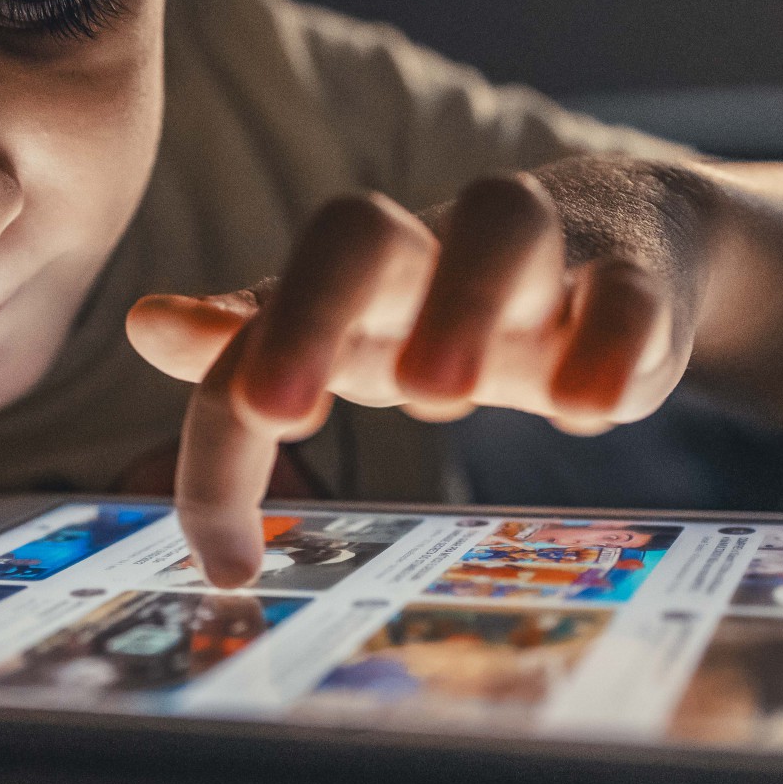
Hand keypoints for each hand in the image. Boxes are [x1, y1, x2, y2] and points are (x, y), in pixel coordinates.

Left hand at [127, 173, 693, 585]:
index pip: (260, 319)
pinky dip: (608, 340)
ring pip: (501, 225)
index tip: (224, 558)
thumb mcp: (358, 330)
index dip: (223, 421)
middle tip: (278, 410)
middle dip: (309, 313)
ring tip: (435, 395)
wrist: (631, 241)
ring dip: (458, 304)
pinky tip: (586, 410)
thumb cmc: (459, 304)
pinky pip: (626, 292)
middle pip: (358, 233)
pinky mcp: (635, 284)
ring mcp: (539, 261)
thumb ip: (258, 337)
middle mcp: (433, 254)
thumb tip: (147, 324)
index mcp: (355, 284)